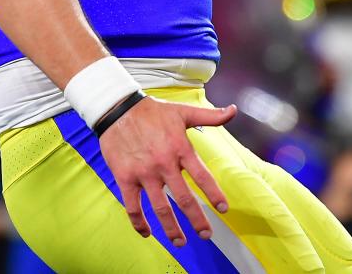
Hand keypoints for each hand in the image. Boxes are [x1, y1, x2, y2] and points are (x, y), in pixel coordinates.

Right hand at [99, 97, 236, 245]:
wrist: (117, 109)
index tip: (223, 209)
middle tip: (206, 235)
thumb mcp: (183, 111)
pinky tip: (147, 233)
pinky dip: (139, 222)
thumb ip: (210, 116)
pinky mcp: (125, 177)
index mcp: (180, 147)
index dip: (214, 194)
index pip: (202, 176)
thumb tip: (234, 110)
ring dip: (170, 228)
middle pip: (184, 198)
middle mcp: (164, 163)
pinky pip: (132, 206)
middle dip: (197, 220)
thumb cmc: (153, 111)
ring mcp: (144, 172)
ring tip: (180, 242)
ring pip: (160, 207)